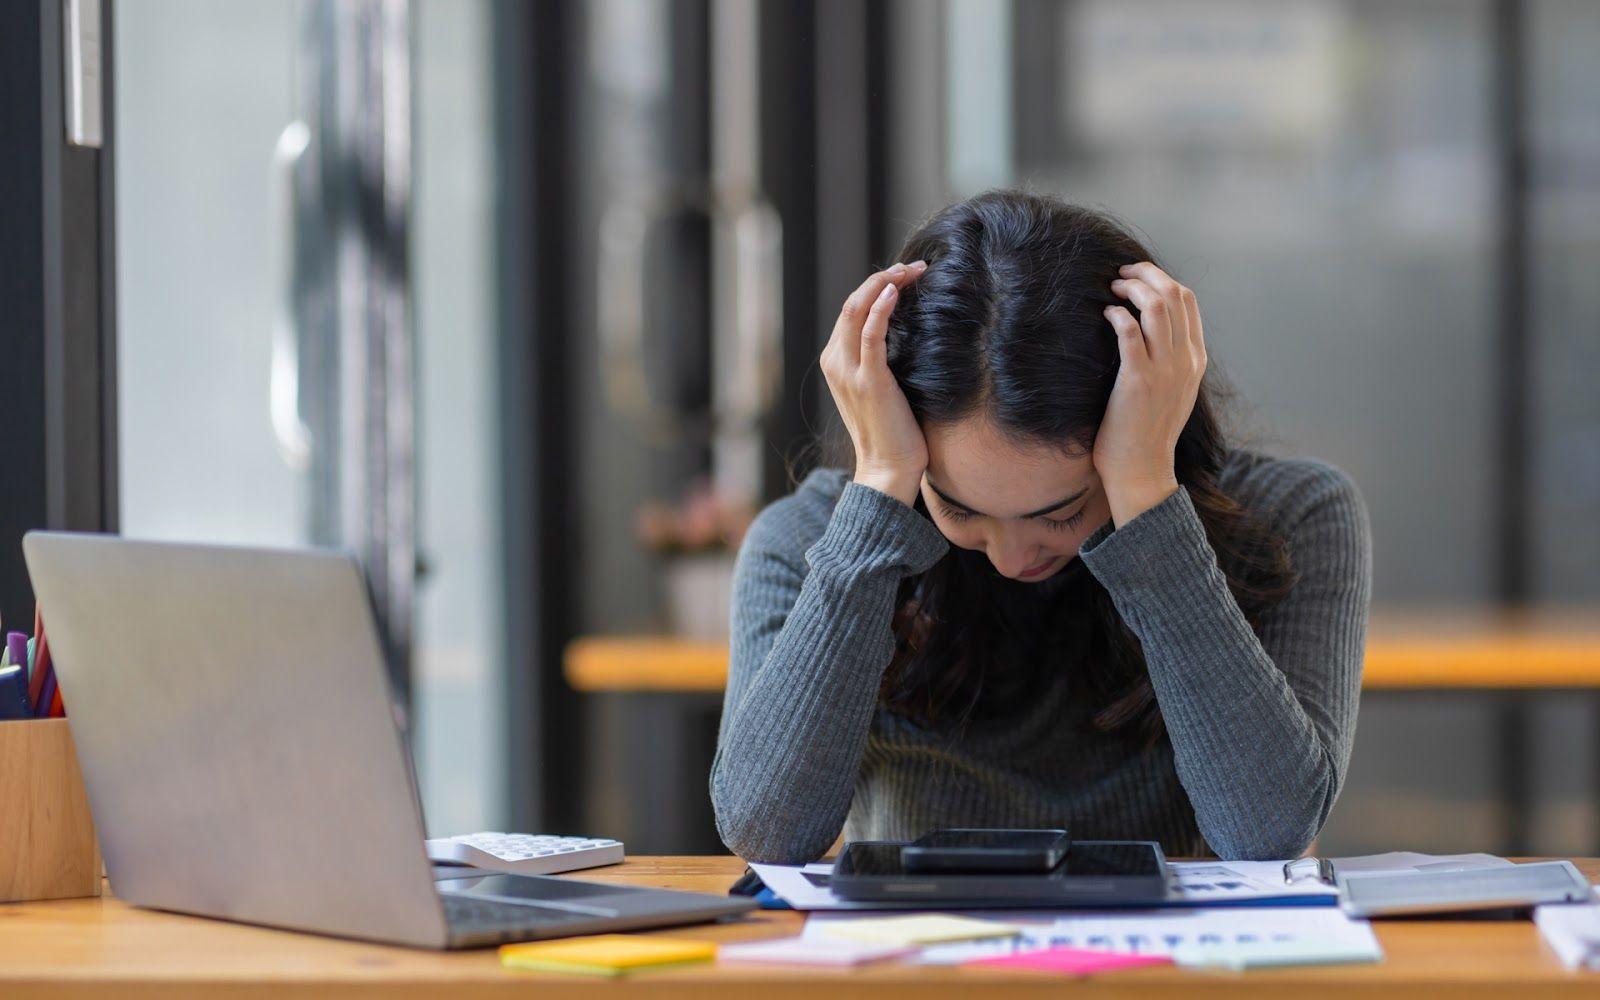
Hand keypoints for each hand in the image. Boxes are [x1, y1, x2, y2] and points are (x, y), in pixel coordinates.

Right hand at [820, 261, 928, 505]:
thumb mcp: (883, 387)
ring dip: (884, 284)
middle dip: (883, 278)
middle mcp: (835, 362)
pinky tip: (895, 293)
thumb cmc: (892, 430)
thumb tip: (906, 331)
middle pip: (852, 303)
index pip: (852, 310)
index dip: (877, 286)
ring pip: (857, 310)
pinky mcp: (869, 381)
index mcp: (835, 362)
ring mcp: (849, 372)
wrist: (888, 468)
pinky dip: (881, 308)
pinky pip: (871, 335)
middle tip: (914, 267)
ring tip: (910, 271)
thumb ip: (882, 360)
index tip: (906, 275)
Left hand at [1096, 261, 1206, 526]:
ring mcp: (1164, 371)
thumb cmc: (1148, 432)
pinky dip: (1118, 315)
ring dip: (1132, 288)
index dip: (1162, 279)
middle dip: (1146, 274)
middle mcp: (1185, 361)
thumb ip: (1170, 361)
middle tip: (1121, 273)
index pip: (1189, 301)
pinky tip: (1106, 314)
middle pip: (1175, 295)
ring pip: (1157, 306)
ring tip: (1112, 289)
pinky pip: (1131, 333)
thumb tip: (1151, 331)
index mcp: (1195, 360)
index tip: (1138, 277)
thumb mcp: (1172, 391)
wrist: (1143, 470)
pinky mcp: (1138, 382)